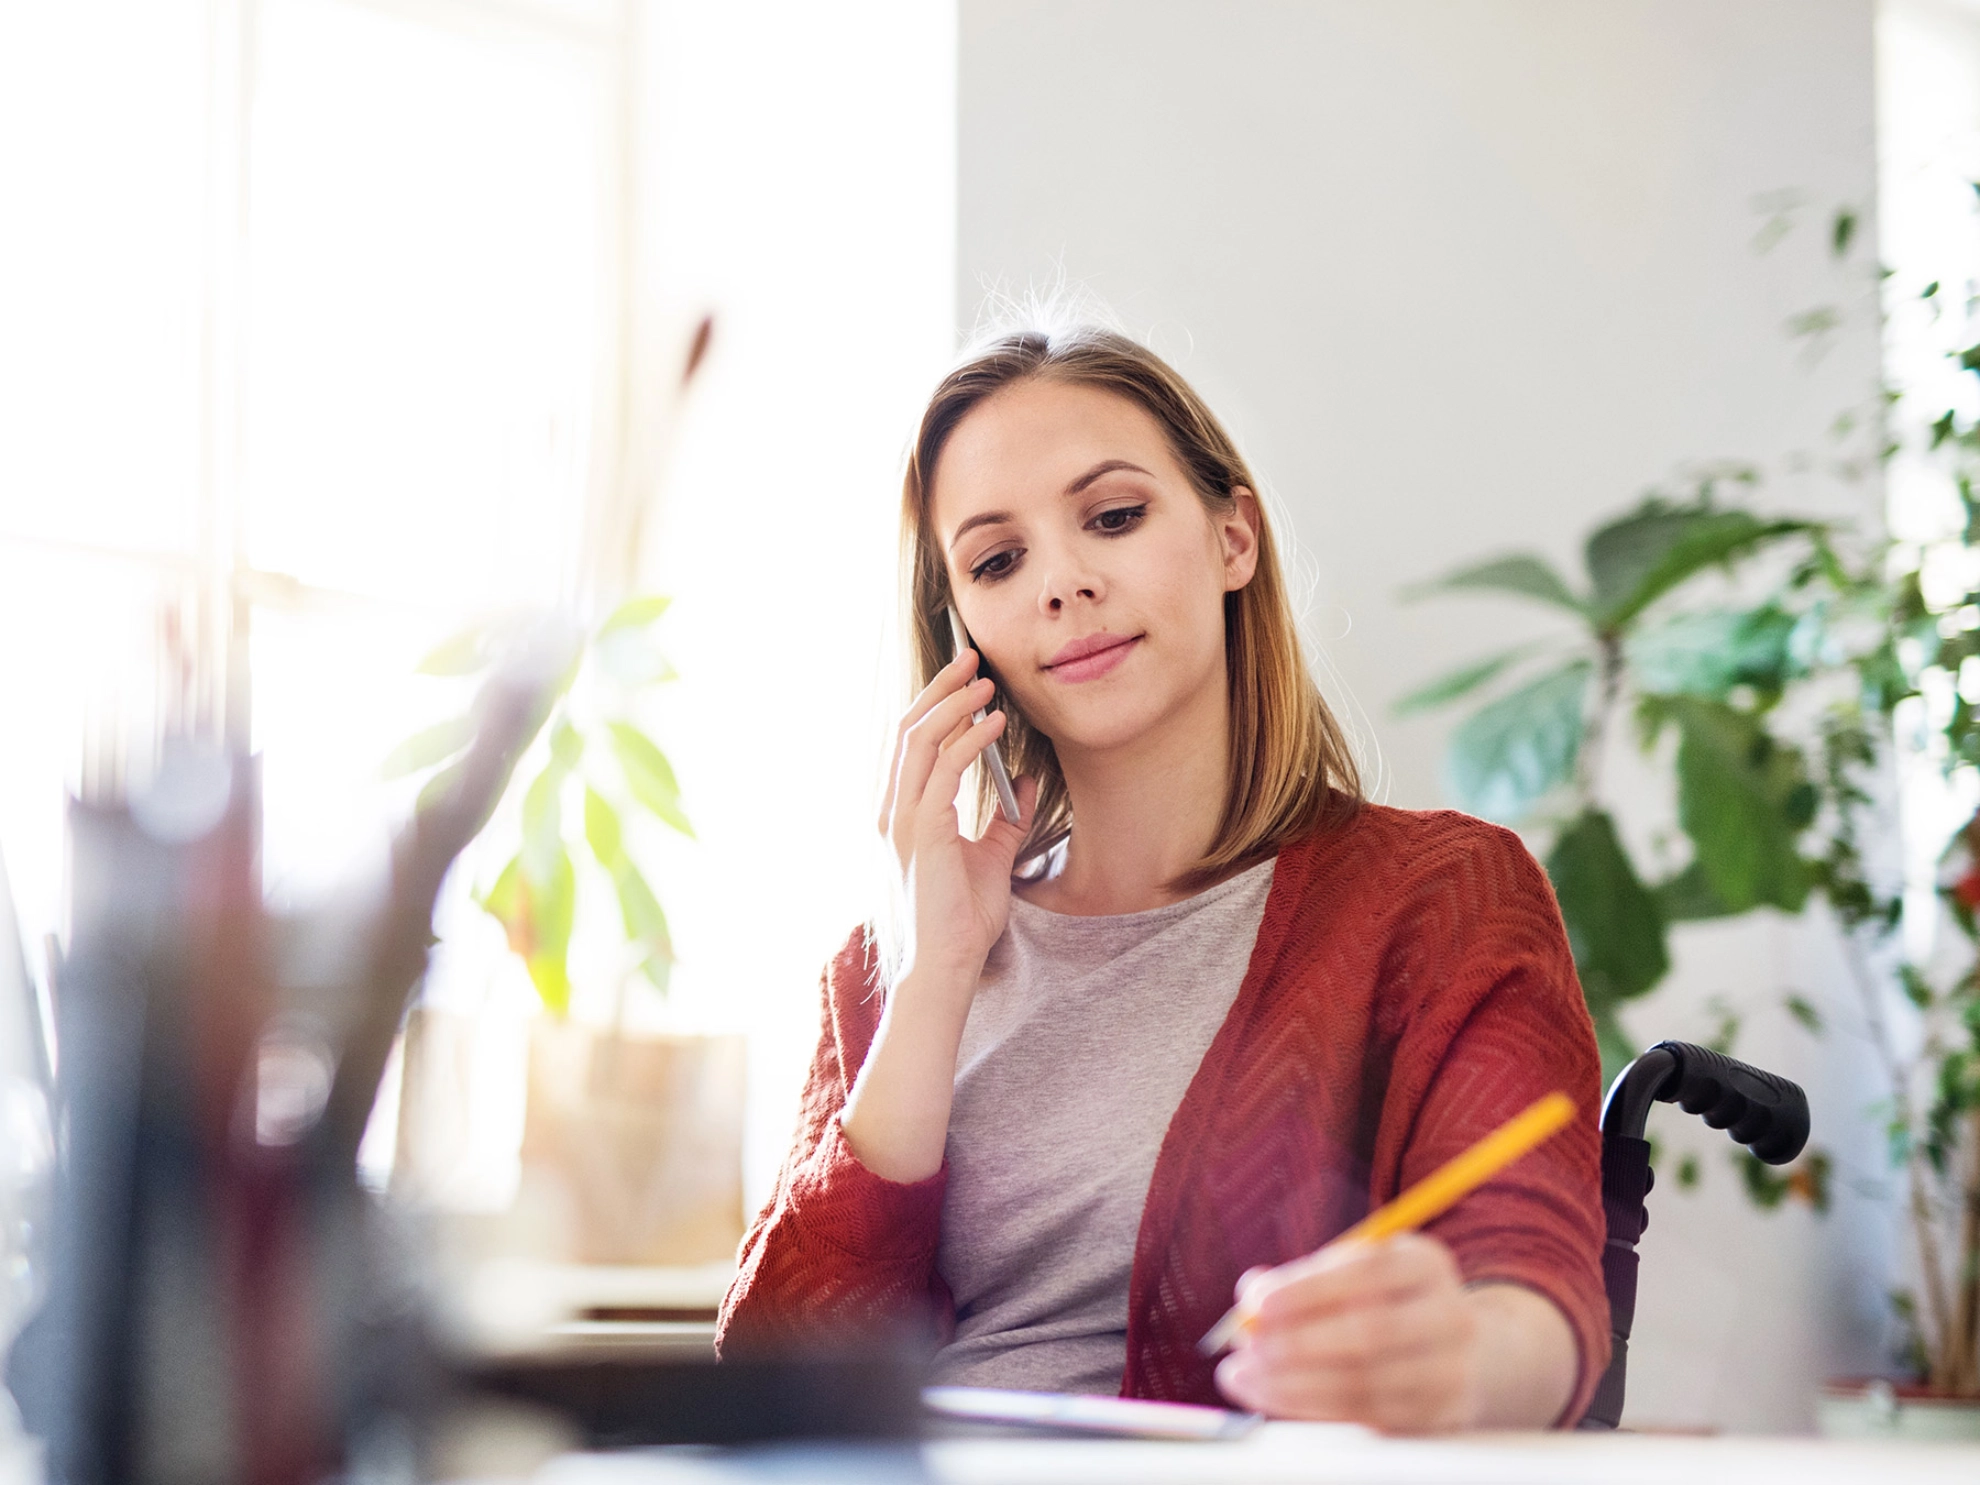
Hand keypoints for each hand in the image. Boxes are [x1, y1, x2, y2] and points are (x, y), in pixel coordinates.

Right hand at [877, 645, 1036, 986]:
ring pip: (919, 740)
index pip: (910, 744)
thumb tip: (1029, 785)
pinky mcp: (924, 830)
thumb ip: (1006, 820)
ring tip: (985, 682)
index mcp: (902, 815)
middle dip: (940, 689)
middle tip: (972, 659)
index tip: (965, 679)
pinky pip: (944, 768)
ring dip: (954, 704)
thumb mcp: (992, 858)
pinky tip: (995, 723)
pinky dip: (969, 738)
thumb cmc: (962, 921)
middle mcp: (893, 811)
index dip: (935, 705)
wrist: (948, 965)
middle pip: (908, 729)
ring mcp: (903, 820)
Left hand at [1214, 1235, 1479, 1431]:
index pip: (1366, 1271)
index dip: (1308, 1288)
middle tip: (1248, 1346)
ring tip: (1244, 1374)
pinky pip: (1364, 1415)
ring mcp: (1448, 1371)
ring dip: (1292, 1382)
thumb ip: (1301, 1279)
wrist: (1450, 1352)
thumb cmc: (1380, 1302)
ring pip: (1363, 1381)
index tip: (1256, 1303)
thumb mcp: (1350, 1275)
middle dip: (1298, 1341)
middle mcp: (1448, 1315)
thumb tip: (1249, 1294)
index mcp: (1425, 1263)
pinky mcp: (1434, 1415)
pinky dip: (1308, 1405)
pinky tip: (1270, 1394)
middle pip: (1370, 1331)